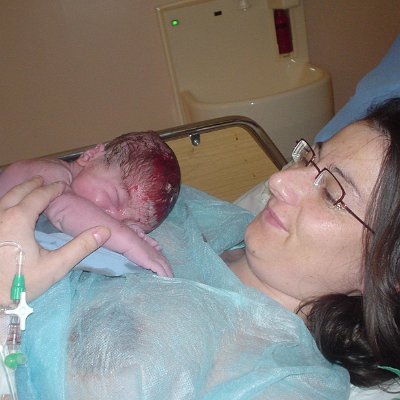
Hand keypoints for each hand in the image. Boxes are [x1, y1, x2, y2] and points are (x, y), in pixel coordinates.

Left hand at [0, 176, 110, 303]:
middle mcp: (0, 216)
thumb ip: (81, 247)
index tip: (63, 186)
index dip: (52, 189)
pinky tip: (11, 210)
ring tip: (28, 189)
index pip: (38, 196)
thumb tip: (104, 230)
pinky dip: (7, 203)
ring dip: (17, 192)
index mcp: (18, 219)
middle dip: (32, 185)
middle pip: (17, 193)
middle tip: (42, 180)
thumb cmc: (21, 283)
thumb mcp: (56, 266)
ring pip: (3, 200)